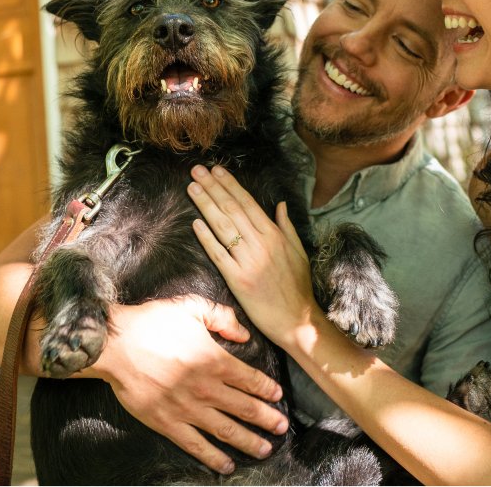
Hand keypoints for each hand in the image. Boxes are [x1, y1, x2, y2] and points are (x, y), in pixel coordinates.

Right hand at [85, 295, 288, 473]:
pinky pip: (196, 445)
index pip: (250, 379)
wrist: (115, 345)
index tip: (277, 396)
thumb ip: (221, 317)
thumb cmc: (151, 323)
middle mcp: (206, 388)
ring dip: (249, 441)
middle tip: (282, 427)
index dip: (267, 389)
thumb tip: (244, 335)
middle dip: (267, 419)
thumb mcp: (190, 306)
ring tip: (266, 448)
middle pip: (245, 408)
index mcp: (214, 360)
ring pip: (226, 430)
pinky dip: (214, 457)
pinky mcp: (167, 423)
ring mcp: (188, 409)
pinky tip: (228, 465)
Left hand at [188, 164, 321, 347]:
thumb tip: (280, 204)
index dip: (230, 185)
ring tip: (192, 188)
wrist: (296, 320)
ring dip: (205, 205)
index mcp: (275, 235)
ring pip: (222, 227)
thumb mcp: (298, 252)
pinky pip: (218, 254)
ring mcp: (248, 261)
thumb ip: (287, 226)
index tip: (216, 171)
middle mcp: (260, 244)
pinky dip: (206, 238)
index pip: (247, 203)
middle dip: (212, 188)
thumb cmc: (298, 287)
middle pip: (231, 209)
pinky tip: (195, 223)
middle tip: (196, 170)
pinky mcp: (237, 279)